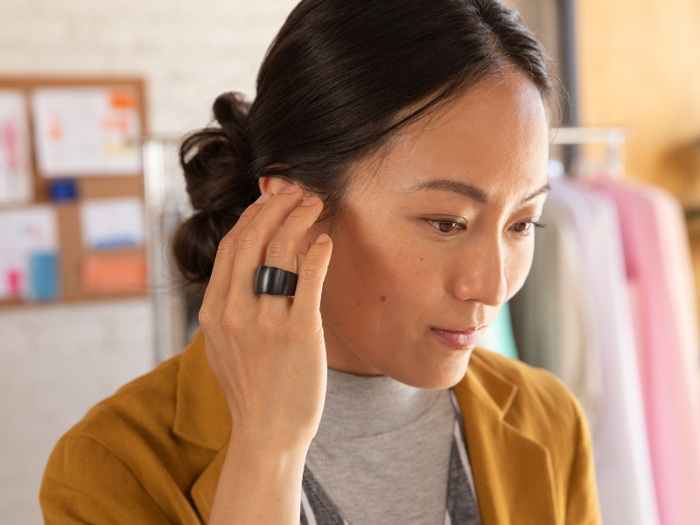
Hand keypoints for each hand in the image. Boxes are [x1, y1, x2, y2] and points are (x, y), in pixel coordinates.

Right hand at [198, 184, 331, 451]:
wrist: (267, 433)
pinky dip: (317, 254)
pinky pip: (307, 281)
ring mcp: (265, 323)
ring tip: (313, 204)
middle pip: (252, 241)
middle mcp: (234, 313)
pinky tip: (325, 240)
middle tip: (294, 190)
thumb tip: (243, 271)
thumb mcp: (222, 347)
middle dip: (274, 207)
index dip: (251, 217)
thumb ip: (226, 308)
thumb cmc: (250, 390)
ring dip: (297, 220)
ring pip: (279, 253)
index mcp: (213, 313)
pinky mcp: (298, 334)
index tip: (267, 200)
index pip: (230, 249)